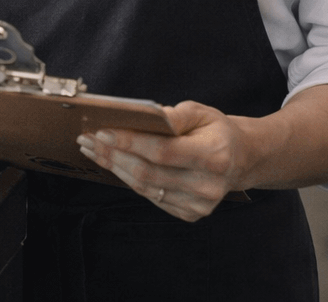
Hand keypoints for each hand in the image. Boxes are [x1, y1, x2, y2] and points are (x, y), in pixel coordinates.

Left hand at [76, 101, 252, 221]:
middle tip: (86, 139)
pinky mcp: (191, 214)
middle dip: (112, 154)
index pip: (163, 152)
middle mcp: (208, 185)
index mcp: (214, 156)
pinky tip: (112, 164)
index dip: (129, 142)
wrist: (241, 160)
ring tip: (91, 149)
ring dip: (113, 167)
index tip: (101, 131)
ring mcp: (200, 204)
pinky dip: (128, 179)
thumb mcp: (200, 113)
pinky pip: (150, 197)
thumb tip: (142, 115)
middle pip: (148, 173)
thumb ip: (172, 115)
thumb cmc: (215, 131)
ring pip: (145, 188)